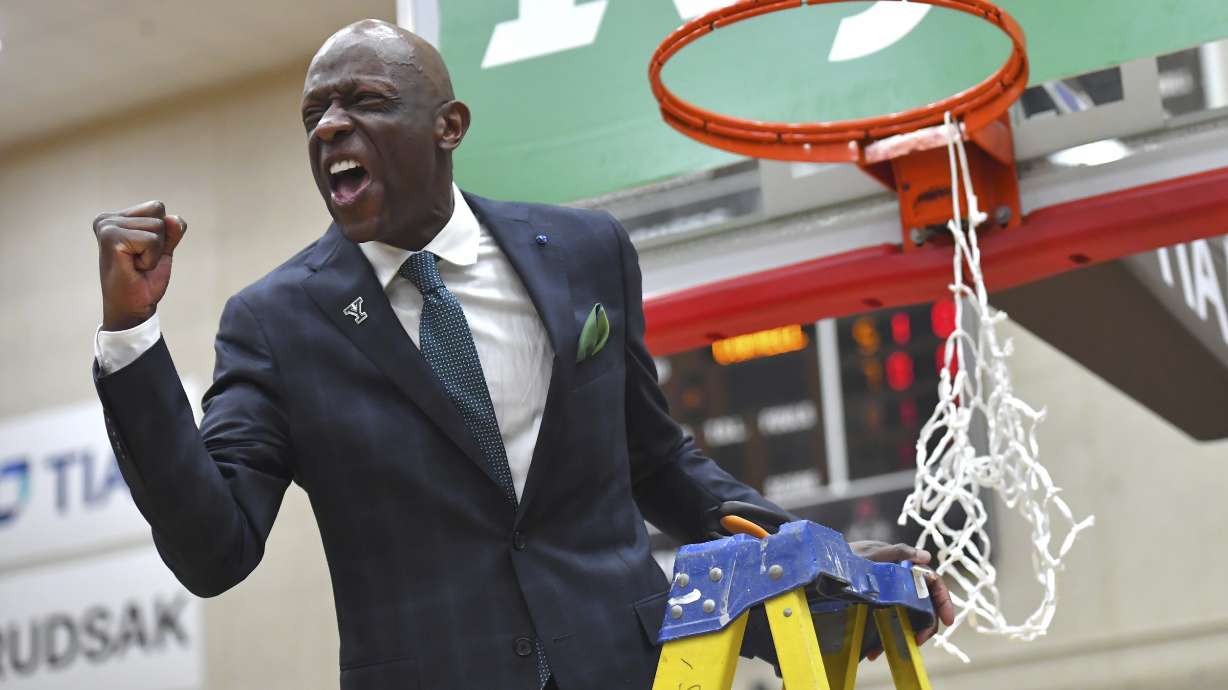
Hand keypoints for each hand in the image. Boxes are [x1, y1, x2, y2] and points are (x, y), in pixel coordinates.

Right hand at [93, 201, 186, 330]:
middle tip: (140, 261)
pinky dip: (151, 258)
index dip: (162, 234)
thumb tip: (174, 218)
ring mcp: (107, 227)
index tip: (144, 252)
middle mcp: (107, 219)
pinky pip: (152, 240)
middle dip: (159, 242)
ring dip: (155, 252)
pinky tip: (135, 267)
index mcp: (116, 218)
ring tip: (137, 264)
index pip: (157, 208)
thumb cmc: (145, 280)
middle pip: (159, 214)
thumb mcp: (163, 250)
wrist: (133, 307)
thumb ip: (171, 231)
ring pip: (158, 227)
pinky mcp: (111, 237)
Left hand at [849, 541, 954, 658]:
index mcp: (908, 570)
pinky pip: (887, 628)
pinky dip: (883, 641)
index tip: (948, 620)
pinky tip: (873, 651)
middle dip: (925, 626)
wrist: (829, 567)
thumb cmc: (854, 555)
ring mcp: (892, 600)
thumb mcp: (876, 552)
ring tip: (893, 649)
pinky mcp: (879, 612)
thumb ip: (899, 552)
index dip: (944, 601)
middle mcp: (904, 587)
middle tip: (918, 640)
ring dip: (903, 637)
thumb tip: (926, 556)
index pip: (934, 585)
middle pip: (924, 608)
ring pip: (907, 621)